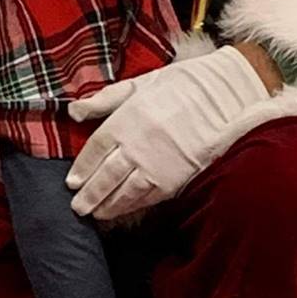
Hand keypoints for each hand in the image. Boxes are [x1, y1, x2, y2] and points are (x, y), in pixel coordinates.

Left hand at [65, 45, 272, 219]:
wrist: (225, 96)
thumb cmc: (181, 85)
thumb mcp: (140, 84)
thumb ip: (105, 99)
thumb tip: (74, 111)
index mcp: (126, 120)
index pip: (96, 149)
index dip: (82, 167)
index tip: (71, 181)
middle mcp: (137, 145)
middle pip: (105, 176)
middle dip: (89, 193)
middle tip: (77, 207)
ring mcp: (156, 165)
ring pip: (124, 191)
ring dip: (107, 205)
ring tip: (95, 213)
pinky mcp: (175, 178)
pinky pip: (148, 197)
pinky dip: (132, 206)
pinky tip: (122, 210)